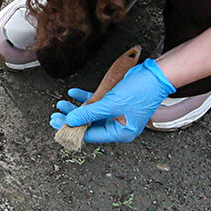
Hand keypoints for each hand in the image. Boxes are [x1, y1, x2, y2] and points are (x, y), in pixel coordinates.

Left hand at [49, 58, 174, 143]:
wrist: (155, 75)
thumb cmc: (141, 92)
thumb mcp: (111, 105)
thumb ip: (89, 113)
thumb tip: (71, 120)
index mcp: (120, 133)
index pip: (91, 135)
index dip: (73, 130)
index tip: (58, 125)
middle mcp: (118, 125)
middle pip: (89, 125)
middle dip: (71, 119)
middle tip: (55, 116)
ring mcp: (116, 113)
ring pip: (91, 113)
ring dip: (76, 108)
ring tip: (61, 104)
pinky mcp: (115, 101)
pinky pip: (96, 102)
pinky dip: (84, 97)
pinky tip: (73, 93)